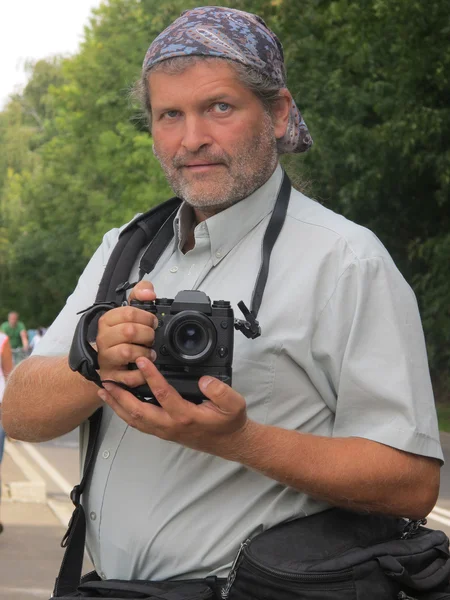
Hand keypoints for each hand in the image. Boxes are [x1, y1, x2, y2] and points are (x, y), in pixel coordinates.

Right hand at [96, 281, 157, 388]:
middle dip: (147, 335)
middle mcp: (104, 338)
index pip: (129, 313)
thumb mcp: (129, 311)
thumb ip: (140, 294)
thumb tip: (149, 293)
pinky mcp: (111, 376)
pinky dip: (141, 374)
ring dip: (145, 353)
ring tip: (149, 353)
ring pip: (127, 352)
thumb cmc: (121, 336)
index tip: (153, 322)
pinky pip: (128, 377)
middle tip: (151, 338)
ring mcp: (105, 358)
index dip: (147, 317)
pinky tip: (144, 368)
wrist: (106, 361)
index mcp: (108, 320)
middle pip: (130, 331)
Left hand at [98, 356, 249, 458]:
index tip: (141, 361)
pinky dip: (125, 413)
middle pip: (138, 411)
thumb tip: (204, 380)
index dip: (150, 376)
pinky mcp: (163, 432)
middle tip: (107, 380)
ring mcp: (165, 430)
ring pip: (135, 420)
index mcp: (185, 415)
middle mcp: (170, 425)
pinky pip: (140, 424)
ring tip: (105, 391)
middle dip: (120, 396)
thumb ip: (220, 391)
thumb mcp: (234, 404)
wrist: (231, 443)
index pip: (162, 394)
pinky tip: (119, 404)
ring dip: (118, 405)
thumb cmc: (229, 423)